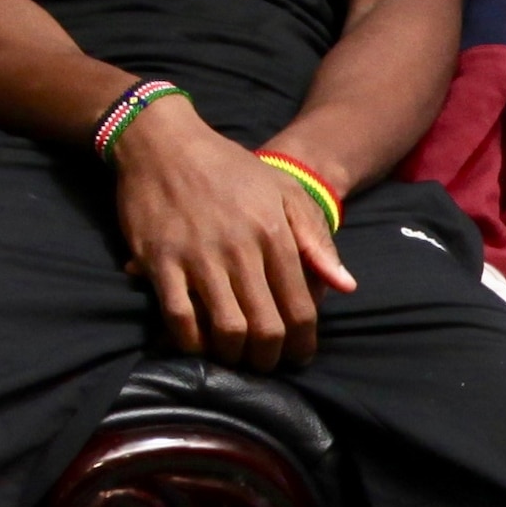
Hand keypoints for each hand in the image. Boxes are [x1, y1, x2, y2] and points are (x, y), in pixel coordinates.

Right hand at [111, 99, 354, 370]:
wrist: (165, 142)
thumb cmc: (230, 169)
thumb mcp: (285, 191)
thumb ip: (317, 240)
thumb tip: (345, 287)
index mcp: (275, 234)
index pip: (300, 307)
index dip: (303, 343)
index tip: (298, 357)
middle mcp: (240, 250)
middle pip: (266, 327)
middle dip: (270, 358)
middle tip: (266, 364)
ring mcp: (198, 257)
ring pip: (226, 329)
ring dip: (233, 355)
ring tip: (234, 357)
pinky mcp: (160, 261)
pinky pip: (178, 317)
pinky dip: (189, 341)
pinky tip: (197, 344)